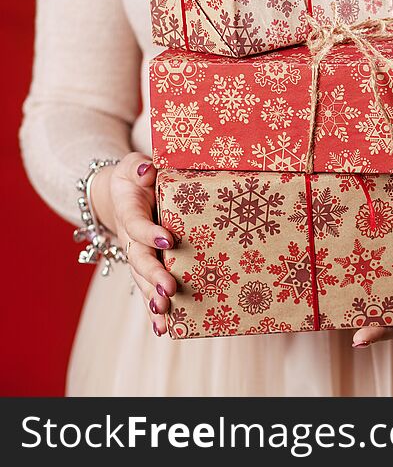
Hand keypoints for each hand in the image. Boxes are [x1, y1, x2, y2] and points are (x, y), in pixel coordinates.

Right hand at [91, 152, 176, 335]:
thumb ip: (140, 167)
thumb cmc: (137, 177)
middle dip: (153, 275)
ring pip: (141, 280)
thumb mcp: (134, 165)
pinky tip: (163, 329)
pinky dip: (153, 310)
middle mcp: (130, 238)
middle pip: (139, 260)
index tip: (168, 238)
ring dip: (152, 298)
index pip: (137, 223)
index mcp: (129, 211)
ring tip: (164, 312)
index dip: (149, 232)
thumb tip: (149, 170)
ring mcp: (136, 255)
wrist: (120, 195)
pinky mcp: (145, 267)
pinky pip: (148, 290)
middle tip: (169, 289)